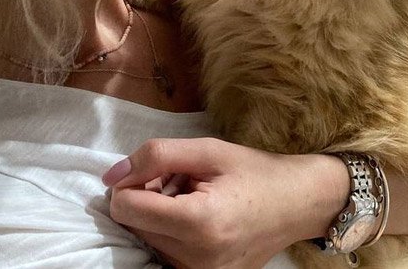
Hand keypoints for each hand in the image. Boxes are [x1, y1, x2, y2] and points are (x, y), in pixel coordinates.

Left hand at [103, 137, 348, 268]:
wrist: (296, 204)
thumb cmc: (254, 171)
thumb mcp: (208, 150)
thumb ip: (157, 155)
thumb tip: (111, 175)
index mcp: (198, 222)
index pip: (126, 208)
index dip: (132, 181)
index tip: (157, 169)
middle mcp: (194, 260)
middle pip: (133, 225)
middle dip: (146, 197)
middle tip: (181, 180)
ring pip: (146, 241)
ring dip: (158, 215)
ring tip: (193, 198)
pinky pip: (164, 255)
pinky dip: (170, 232)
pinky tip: (197, 218)